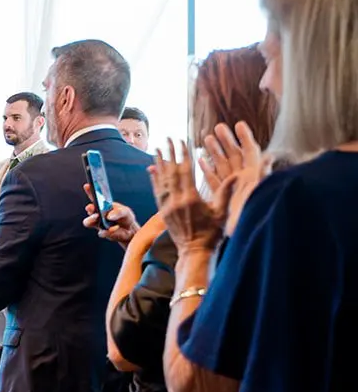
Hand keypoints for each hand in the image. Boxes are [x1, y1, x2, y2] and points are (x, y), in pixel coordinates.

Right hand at [82, 186, 138, 244]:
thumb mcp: (125, 211)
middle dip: (90, 208)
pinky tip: (114, 228)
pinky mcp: (103, 232)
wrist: (130, 230)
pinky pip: (101, 232)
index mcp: (103, 205)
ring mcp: (98, 223)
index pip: (94, 196)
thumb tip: (109, 216)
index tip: (87, 185)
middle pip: (89, 210)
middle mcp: (98, 213)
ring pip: (88, 222)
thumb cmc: (125, 217)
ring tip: (97, 218)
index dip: (90, 191)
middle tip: (92, 208)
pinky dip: (108, 231)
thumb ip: (119, 212)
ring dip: (91, 220)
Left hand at [152, 139, 223, 255]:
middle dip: (169, 154)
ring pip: (161, 180)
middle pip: (170, 172)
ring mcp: (166, 207)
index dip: (182, 155)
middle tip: (166, 138)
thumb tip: (238, 175)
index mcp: (190, 199)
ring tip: (157, 149)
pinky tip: (152, 169)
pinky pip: (157, 191)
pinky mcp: (162, 212)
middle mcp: (175, 201)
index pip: (184, 171)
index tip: (180, 141)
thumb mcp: (222, 213)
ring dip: (159, 163)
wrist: (194, 252)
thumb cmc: (212, 234)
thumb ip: (226, 193)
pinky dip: (154, 179)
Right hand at [200, 121, 267, 235]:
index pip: (250, 152)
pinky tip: (200, 161)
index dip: (245, 137)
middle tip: (218, 126)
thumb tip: (269, 156)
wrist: (245, 235)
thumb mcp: (256, 194)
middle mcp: (242, 180)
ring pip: (222, 165)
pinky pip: (214, 180)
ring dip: (214, 151)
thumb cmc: (251, 215)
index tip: (239, 124)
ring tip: (206, 138)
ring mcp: (232, 188)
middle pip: (234, 155)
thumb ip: (262, 175)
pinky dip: (207, 170)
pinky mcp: (222, 197)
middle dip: (227, 140)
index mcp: (251, 176)